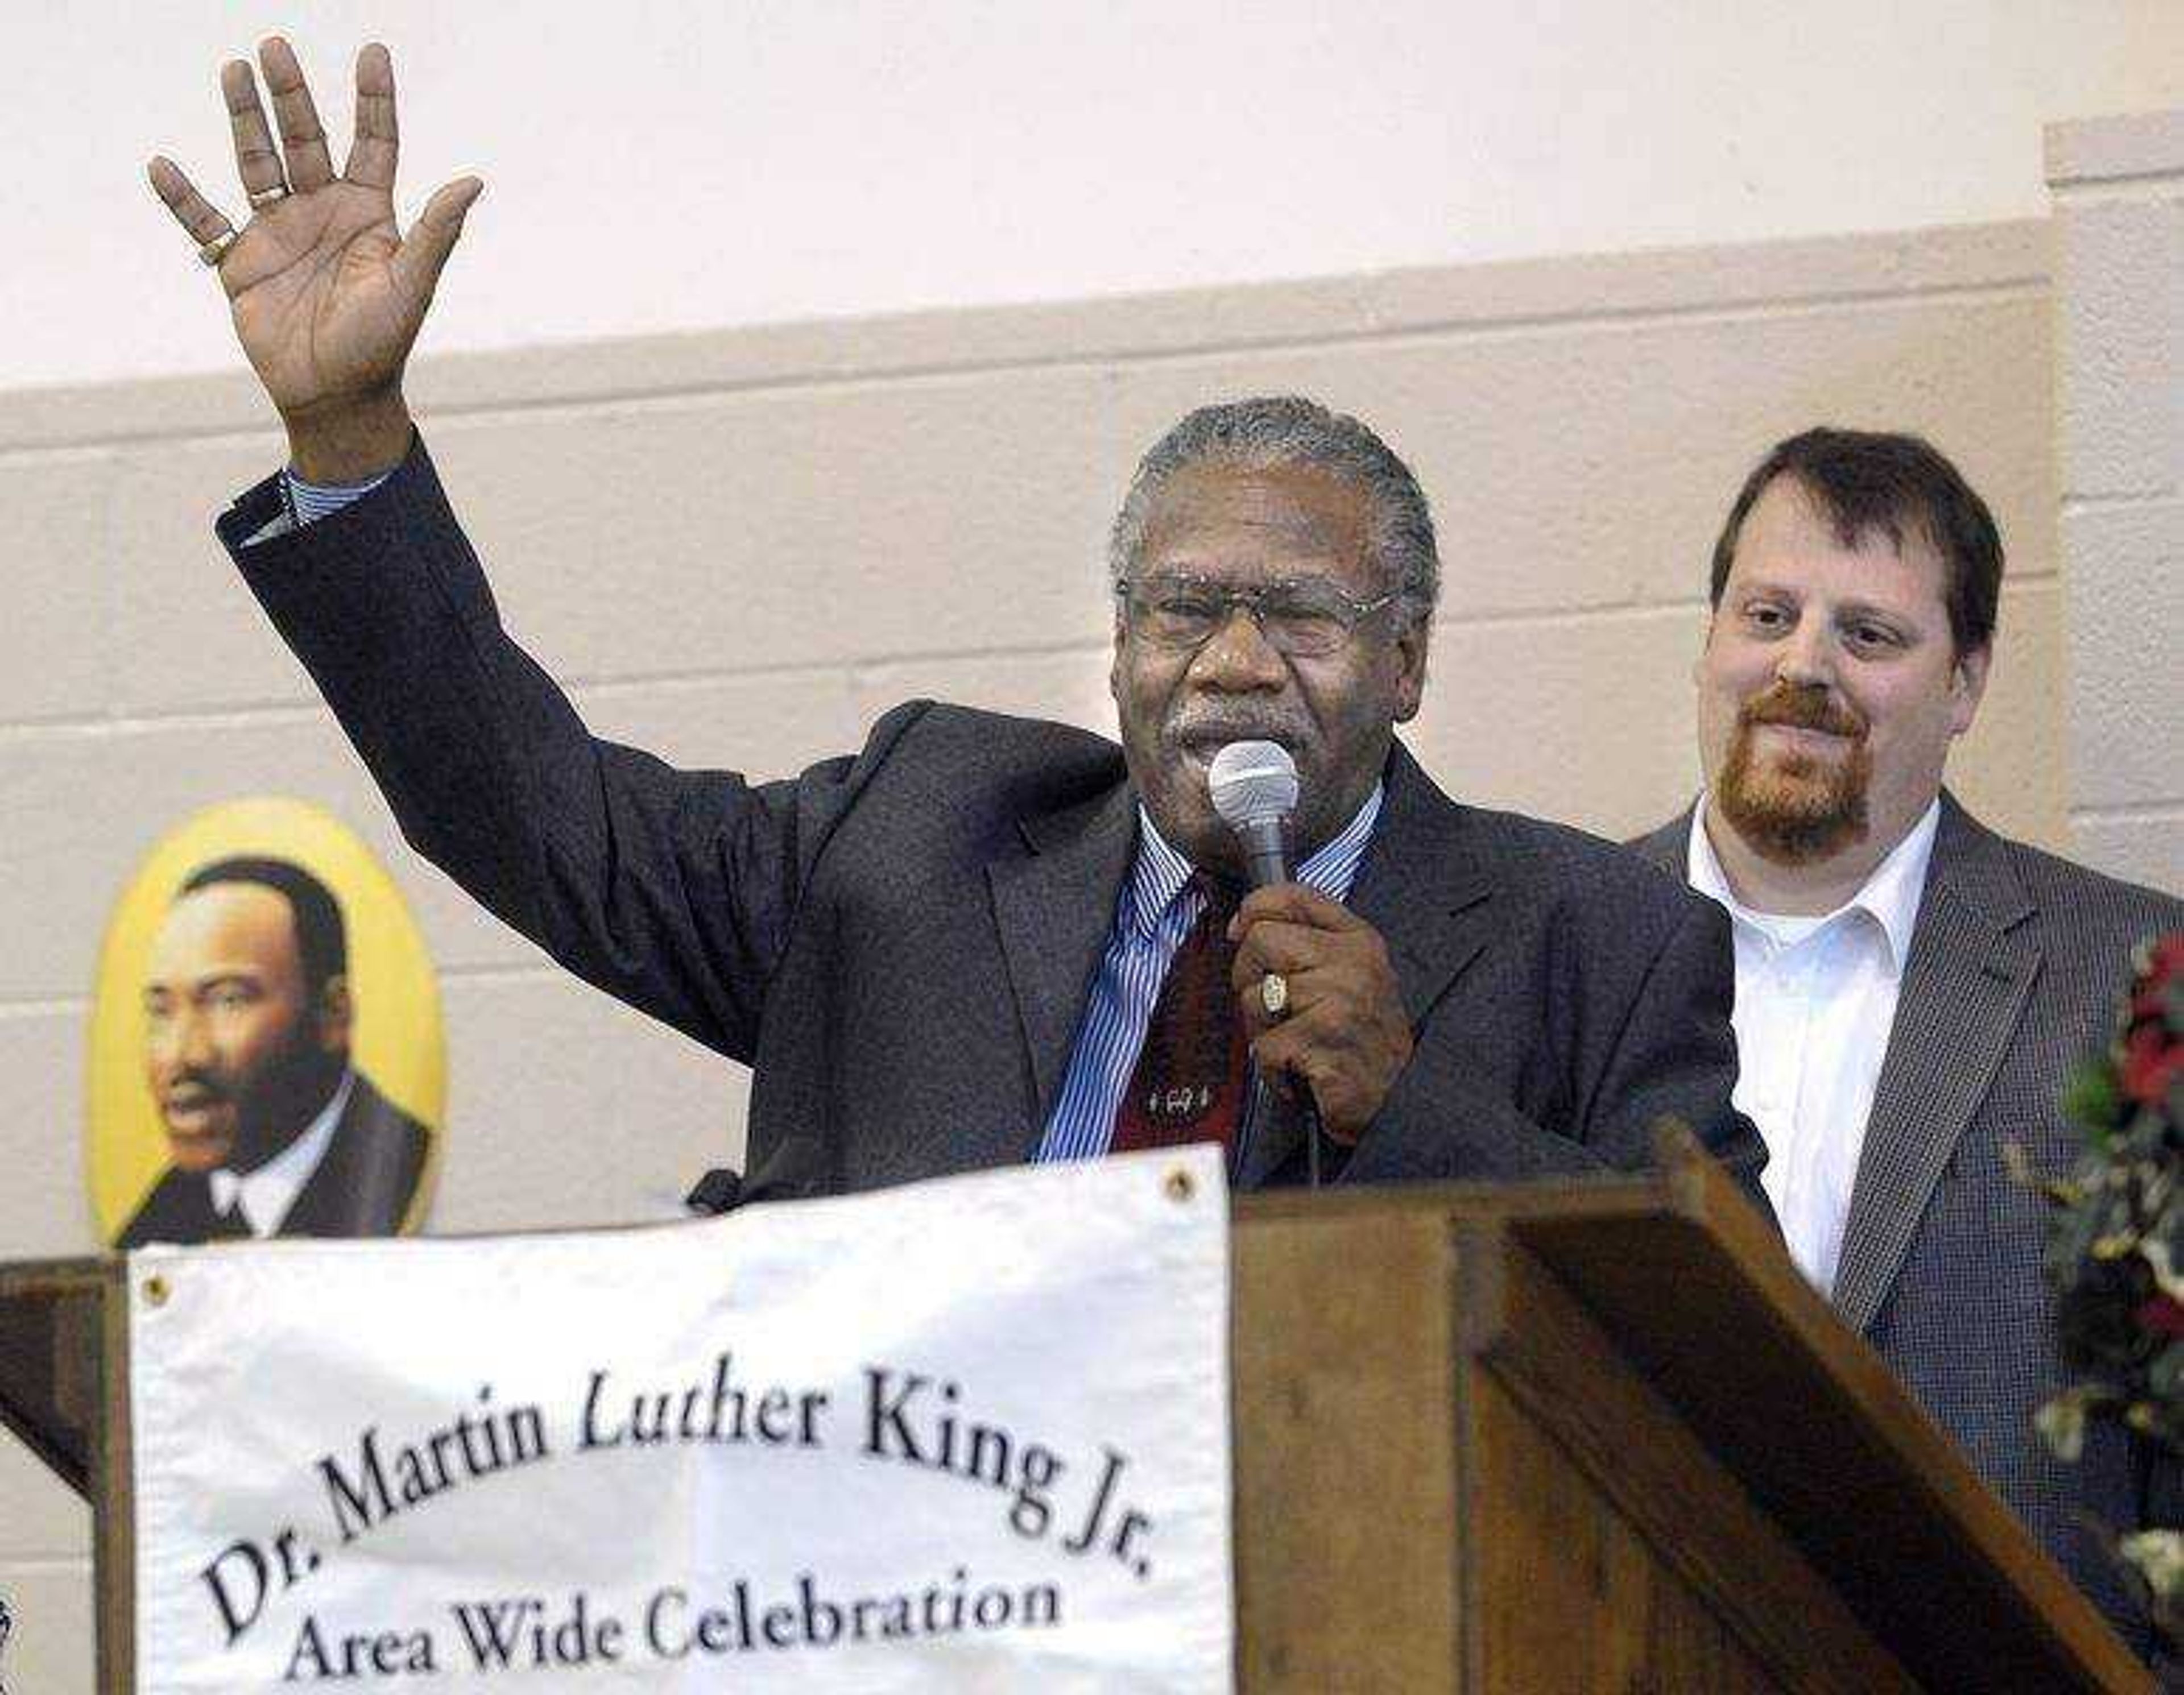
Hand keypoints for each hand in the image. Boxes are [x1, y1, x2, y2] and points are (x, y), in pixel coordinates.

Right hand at [148, 38, 481, 479]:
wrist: (337, 397)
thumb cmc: (381, 345)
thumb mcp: (412, 286)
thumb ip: (437, 233)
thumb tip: (473, 182)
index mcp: (369, 214)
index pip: (374, 143)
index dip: (373, 100)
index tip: (373, 52)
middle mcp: (323, 213)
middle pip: (305, 139)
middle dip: (290, 95)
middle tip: (275, 48)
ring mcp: (280, 232)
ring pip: (257, 163)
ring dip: (244, 121)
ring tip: (233, 72)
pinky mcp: (241, 262)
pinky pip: (205, 222)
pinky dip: (183, 198)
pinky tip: (163, 168)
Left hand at [1228, 884, 1412, 1142]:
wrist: (1398, 1100)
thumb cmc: (1364, 1041)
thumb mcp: (1350, 976)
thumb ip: (1307, 943)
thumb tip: (1243, 925)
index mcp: (1358, 941)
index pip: (1295, 895)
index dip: (1255, 907)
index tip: (1241, 929)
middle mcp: (1352, 963)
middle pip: (1260, 940)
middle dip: (1250, 976)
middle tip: (1275, 1007)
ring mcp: (1339, 999)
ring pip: (1255, 995)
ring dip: (1262, 1028)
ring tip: (1296, 1042)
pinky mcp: (1322, 1040)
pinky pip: (1263, 1045)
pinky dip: (1272, 1067)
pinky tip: (1301, 1070)